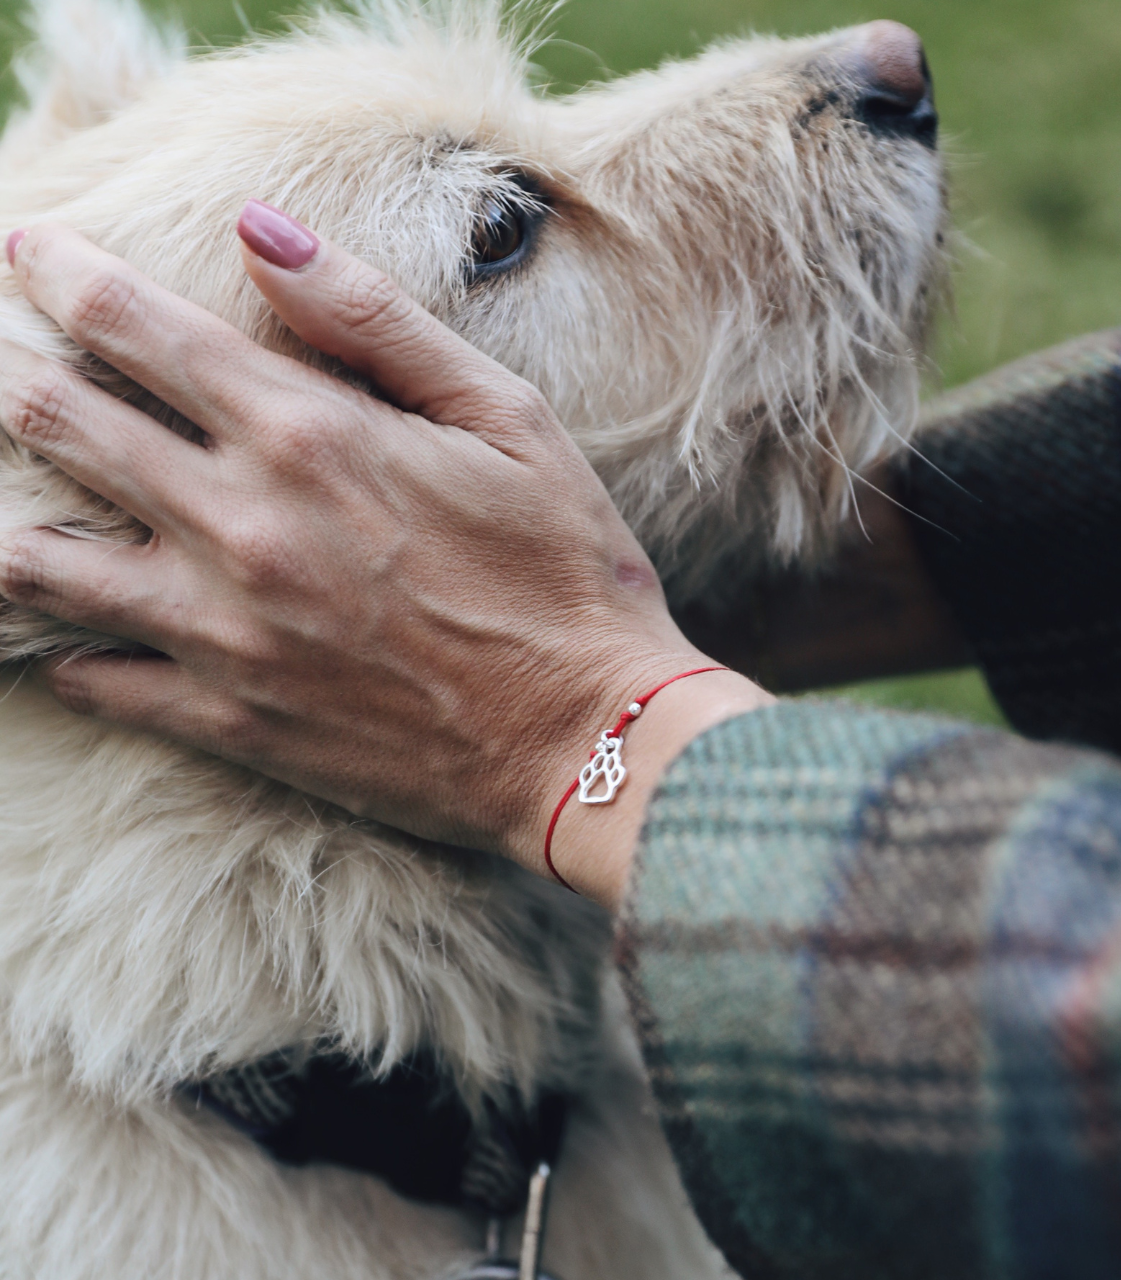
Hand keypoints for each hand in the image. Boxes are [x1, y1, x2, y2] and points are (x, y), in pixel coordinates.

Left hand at [0, 205, 769, 907]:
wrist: (593, 740)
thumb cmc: (568, 574)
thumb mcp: (509, 419)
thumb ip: (377, 321)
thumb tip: (261, 229)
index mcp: (310, 435)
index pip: (134, 325)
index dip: (62, 274)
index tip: (31, 250)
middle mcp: (241, 526)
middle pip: (58, 424)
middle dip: (9, 376)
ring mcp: (224, 632)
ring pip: (38, 562)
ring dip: (2, 520)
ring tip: (0, 505)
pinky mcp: (231, 720)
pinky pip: (94, 677)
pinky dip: (61, 648)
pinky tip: (63, 634)